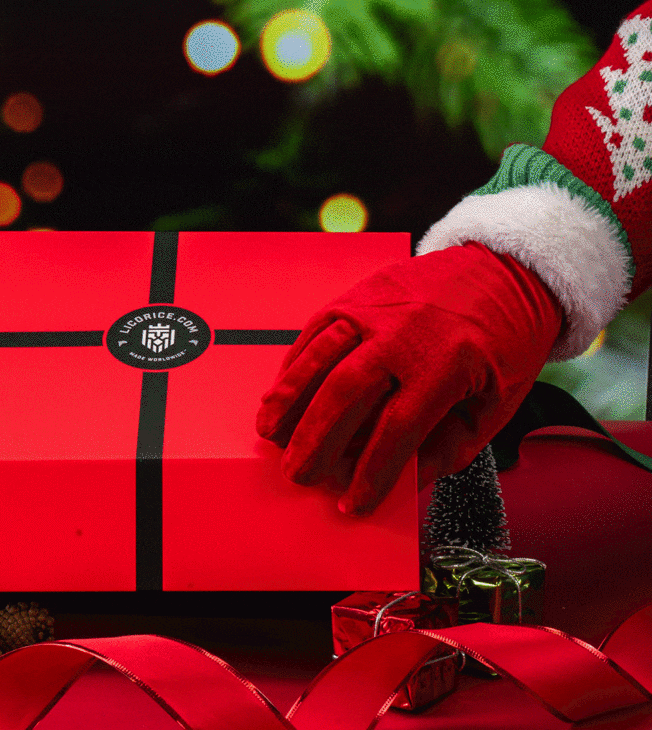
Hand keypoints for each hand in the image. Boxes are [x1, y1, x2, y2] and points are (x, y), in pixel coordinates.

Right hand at [256, 242, 561, 514]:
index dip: (370, 472)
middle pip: (346, 393)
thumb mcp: (494, 405)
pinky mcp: (357, 295)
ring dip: (289, 399)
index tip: (352, 503)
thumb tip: (401, 485)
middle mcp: (404, 334)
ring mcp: (375, 310)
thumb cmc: (504, 344)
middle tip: (297, 474)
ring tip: (269, 433)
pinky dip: (293, 364)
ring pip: (319, 358)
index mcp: (448, 365)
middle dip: (315, 440)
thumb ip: (447, 448)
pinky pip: (315, 330)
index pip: (397, 429)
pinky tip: (280, 392)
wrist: (505, 271)